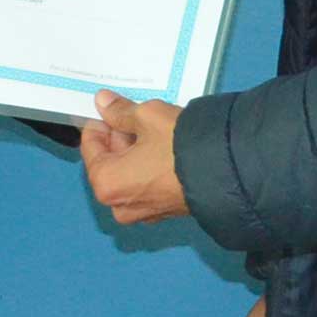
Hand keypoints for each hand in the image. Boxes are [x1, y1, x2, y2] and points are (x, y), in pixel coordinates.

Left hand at [80, 92, 189, 222]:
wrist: (226, 172)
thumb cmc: (179, 145)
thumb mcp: (147, 116)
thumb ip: (120, 111)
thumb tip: (103, 102)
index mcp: (105, 183)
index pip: (90, 145)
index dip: (101, 122)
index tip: (112, 108)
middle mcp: (119, 205)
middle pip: (108, 163)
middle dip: (119, 138)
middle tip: (137, 117)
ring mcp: (143, 214)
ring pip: (128, 176)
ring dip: (135, 153)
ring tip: (154, 131)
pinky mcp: (164, 214)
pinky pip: (146, 187)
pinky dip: (149, 170)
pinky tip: (165, 151)